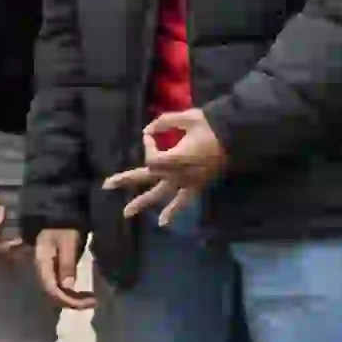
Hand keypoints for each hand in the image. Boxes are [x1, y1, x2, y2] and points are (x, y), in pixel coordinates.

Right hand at [31, 225, 99, 313]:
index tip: (89, 301)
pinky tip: (83, 294)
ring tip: (91, 299)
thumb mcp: (67, 243)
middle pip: (53, 295)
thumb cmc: (64, 227)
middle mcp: (42, 271)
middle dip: (73, 302)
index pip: (52, 290)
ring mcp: (47, 272)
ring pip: (56, 293)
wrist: (58, 217)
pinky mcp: (53, 271)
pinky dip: (72, 294)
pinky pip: (60, 288)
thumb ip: (66, 264)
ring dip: (73, 300)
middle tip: (93, 302)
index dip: (69, 299)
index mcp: (42, 264)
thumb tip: (67, 286)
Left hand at [108, 109, 227, 230]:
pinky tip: (162, 223)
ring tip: (125, 213)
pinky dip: (173, 212)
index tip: (152, 134)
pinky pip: (183, 201)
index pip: (151, 157)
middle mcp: (177, 173)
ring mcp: (187, 182)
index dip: (148, 144)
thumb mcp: (185, 117)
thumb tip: (148, 131)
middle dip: (125, 180)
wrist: (235, 136)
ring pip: (161, 195)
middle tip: (106, 185)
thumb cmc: (210, 126)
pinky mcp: (197, 185)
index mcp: (175, 158)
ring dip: (143, 203)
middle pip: (146, 178)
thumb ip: (163, 122)